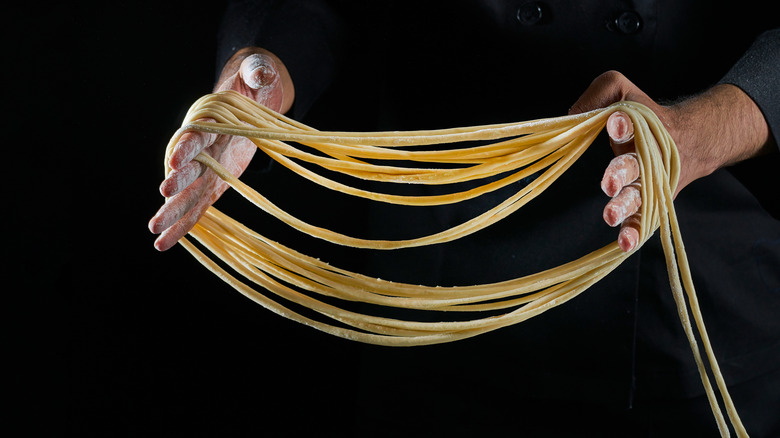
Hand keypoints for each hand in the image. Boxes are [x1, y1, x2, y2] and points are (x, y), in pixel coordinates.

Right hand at [149, 48, 293, 250]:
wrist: (242, 104)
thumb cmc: (247, 88)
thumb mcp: (256, 76)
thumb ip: (257, 74)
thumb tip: (262, 71)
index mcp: (207, 123)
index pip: (194, 135)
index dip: (186, 147)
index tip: (176, 160)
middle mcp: (199, 149)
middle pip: (186, 167)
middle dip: (176, 181)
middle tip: (163, 193)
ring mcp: (204, 170)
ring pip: (186, 194)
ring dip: (172, 213)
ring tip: (155, 234)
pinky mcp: (212, 186)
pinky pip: (197, 208)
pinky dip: (184, 225)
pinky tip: (166, 243)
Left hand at [569, 71, 772, 251]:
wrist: (691, 140)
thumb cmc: (645, 115)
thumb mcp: (624, 91)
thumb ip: (599, 93)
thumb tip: (571, 115)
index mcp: (642, 126)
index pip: (632, 123)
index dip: (624, 124)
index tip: (615, 124)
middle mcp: (648, 156)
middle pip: (635, 165)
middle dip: (621, 173)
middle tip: (609, 182)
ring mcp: (651, 182)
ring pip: (638, 196)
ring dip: (624, 207)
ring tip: (610, 216)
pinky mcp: (651, 203)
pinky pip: (643, 220)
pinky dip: (634, 233)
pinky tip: (624, 245)